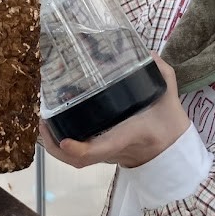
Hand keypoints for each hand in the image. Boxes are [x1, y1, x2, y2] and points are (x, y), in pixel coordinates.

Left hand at [39, 54, 190, 168]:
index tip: (65, 141)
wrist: (172, 149)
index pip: (103, 148)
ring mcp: (106, 155)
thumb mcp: (168, 97)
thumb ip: (161, 74)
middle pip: (80, 160)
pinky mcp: (102, 155)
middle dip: (56, 146)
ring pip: (75, 162)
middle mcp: (113, 149)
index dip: (82, 149)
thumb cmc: (167, 123)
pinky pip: (77, 157)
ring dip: (54, 146)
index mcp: (129, 135)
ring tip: (42, 120)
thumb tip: (147, 53)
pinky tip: (52, 125)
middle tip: (42, 119)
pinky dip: (60, 146)